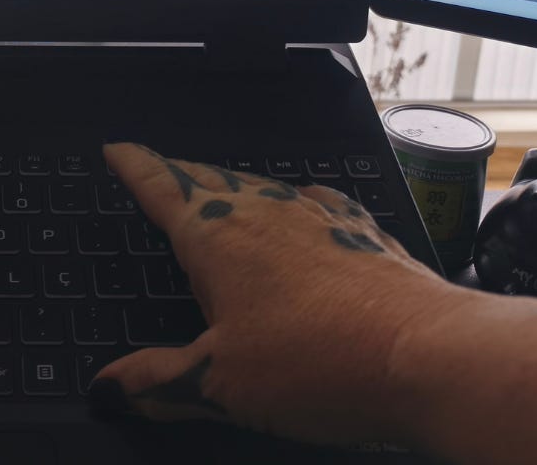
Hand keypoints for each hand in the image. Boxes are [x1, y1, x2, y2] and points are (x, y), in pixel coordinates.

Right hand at [89, 143, 455, 445]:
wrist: (429, 354)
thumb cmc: (322, 362)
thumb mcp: (220, 383)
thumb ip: (157, 380)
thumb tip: (107, 387)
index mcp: (217, 236)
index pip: (161, 186)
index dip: (133, 165)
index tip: (117, 149)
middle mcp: (265, 211)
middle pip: (209, 178)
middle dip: (178, 175)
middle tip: (159, 172)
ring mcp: (319, 216)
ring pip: (261, 188)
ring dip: (233, 188)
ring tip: (220, 194)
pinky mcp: (364, 233)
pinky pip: (316, 205)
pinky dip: (295, 208)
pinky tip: (304, 216)